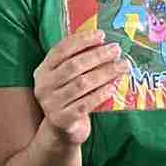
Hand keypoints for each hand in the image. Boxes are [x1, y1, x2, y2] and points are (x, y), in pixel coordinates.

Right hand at [32, 29, 126, 145]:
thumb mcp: (66, 79)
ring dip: (105, 73)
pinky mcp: (62, 120)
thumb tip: (103, 42)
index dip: (81, 40)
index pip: (61, 50)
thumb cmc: (69, 98)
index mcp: (43, 70)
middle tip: (116, 50)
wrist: (61, 131)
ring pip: (82, 84)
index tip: (101, 35)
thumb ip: (77, 62)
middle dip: (98, 56)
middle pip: (73, 66)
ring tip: (122, 67)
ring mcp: (51, 104)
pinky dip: (101, 94)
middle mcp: (44, 86)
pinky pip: (85, 104)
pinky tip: (113, 86)